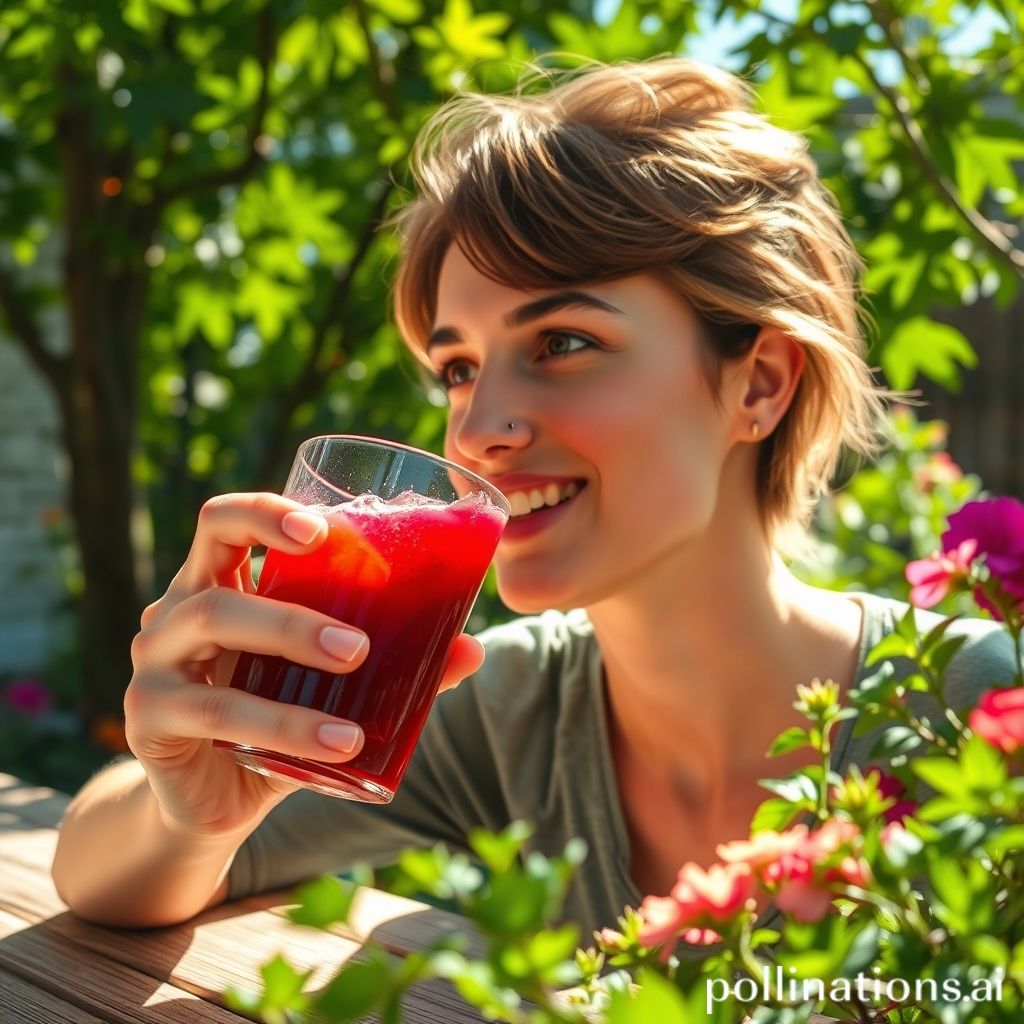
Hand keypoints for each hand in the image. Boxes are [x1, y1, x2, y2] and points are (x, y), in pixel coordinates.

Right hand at [124, 493, 485, 839]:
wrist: (219, 800)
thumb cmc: (278, 720)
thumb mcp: (329, 687)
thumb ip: (394, 665)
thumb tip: (471, 649)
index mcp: (217, 584)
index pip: (225, 523)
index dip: (267, 512)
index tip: (326, 528)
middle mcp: (177, 612)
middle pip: (215, 568)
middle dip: (293, 598)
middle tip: (360, 636)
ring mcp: (155, 662)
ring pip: (217, 626)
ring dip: (293, 641)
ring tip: (358, 666)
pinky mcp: (150, 717)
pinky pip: (220, 712)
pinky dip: (287, 724)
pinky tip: (341, 743)